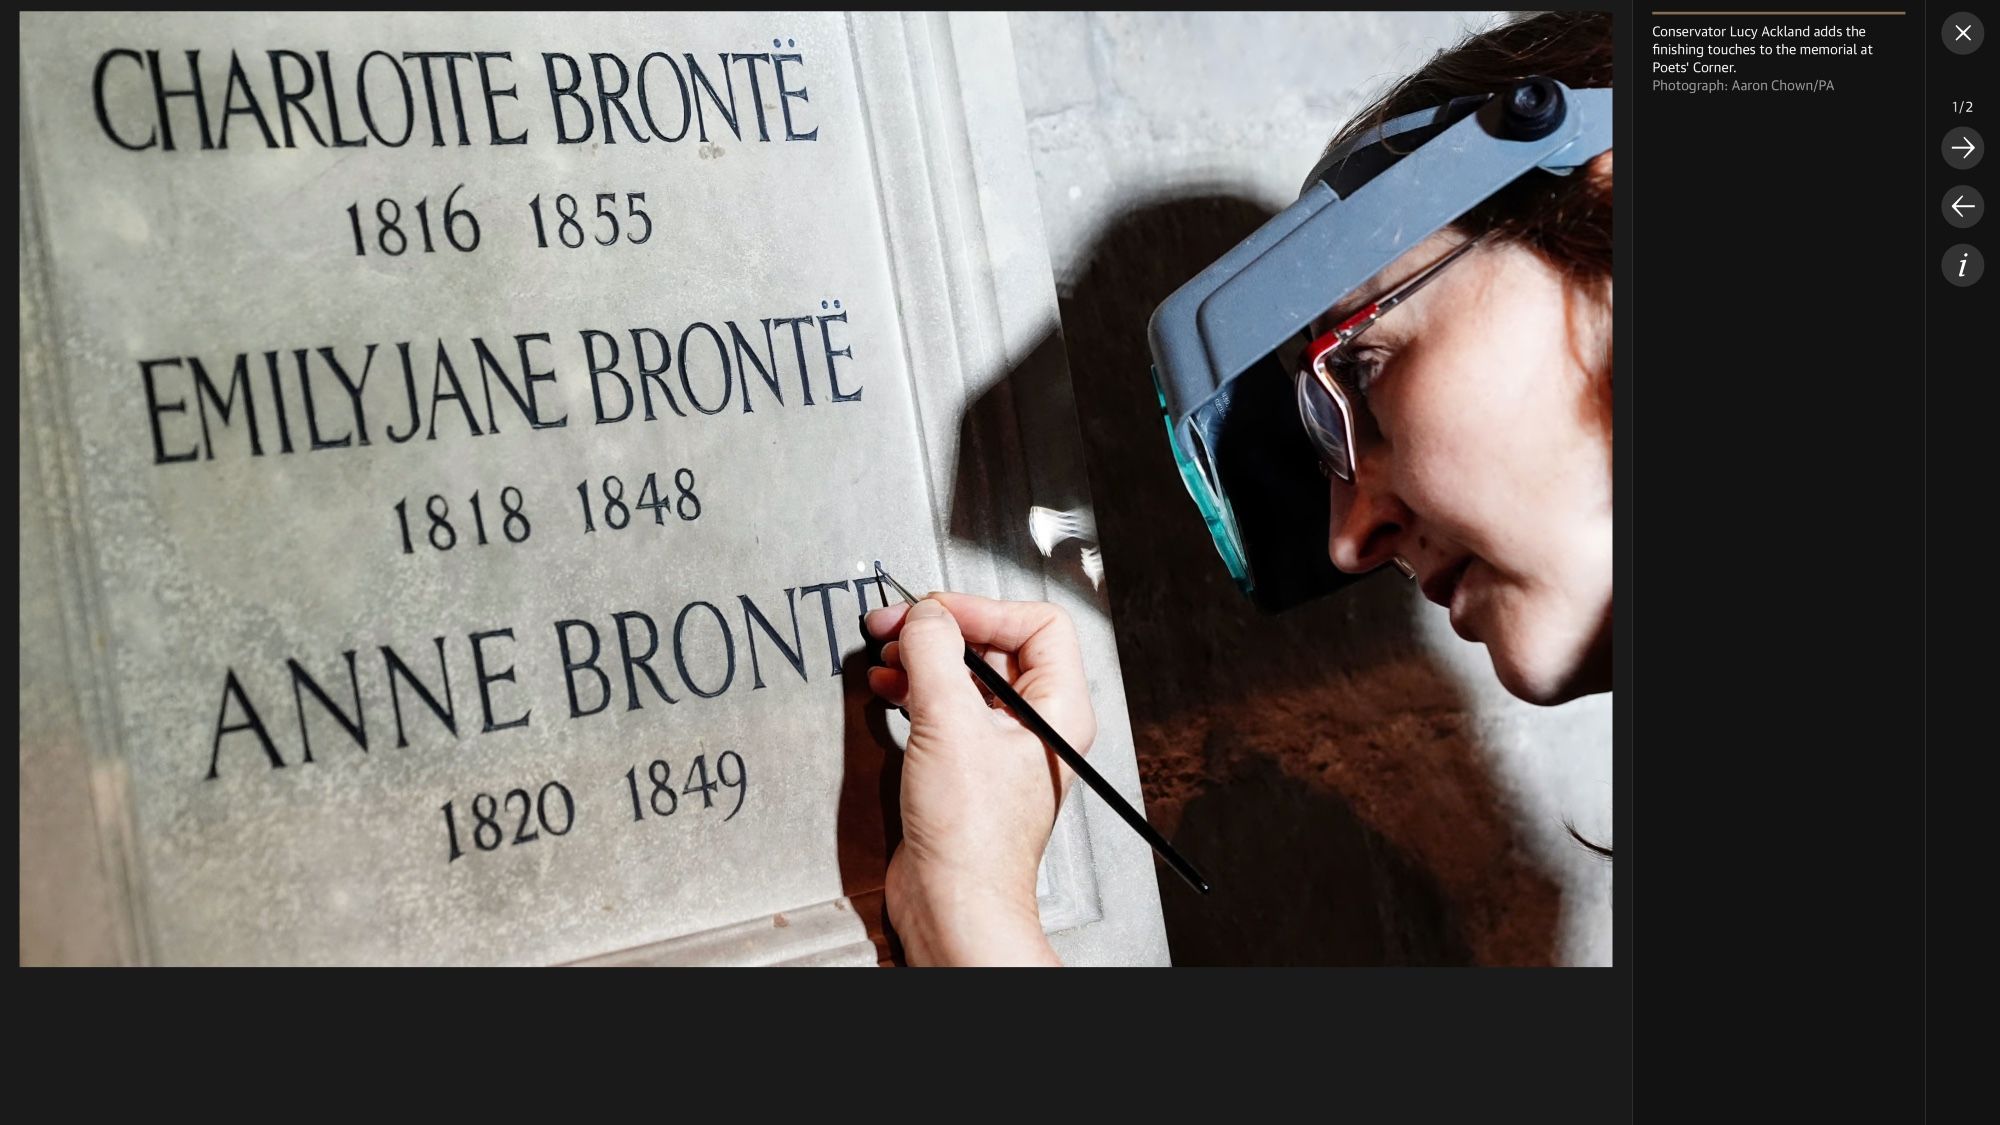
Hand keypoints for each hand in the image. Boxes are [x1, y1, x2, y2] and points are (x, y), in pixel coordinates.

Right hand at [864, 592, 1096, 966]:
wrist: (953, 902)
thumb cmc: (972, 837)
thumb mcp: (948, 725)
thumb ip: (934, 655)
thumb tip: (925, 615)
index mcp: (1059, 709)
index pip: (1036, 624)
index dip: (983, 608)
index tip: (935, 610)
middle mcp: (1036, 724)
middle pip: (996, 645)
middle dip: (943, 629)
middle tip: (896, 624)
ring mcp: (1000, 745)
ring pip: (965, 675)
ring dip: (924, 657)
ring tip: (887, 651)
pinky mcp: (966, 764)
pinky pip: (945, 707)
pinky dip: (915, 688)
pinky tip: (887, 685)